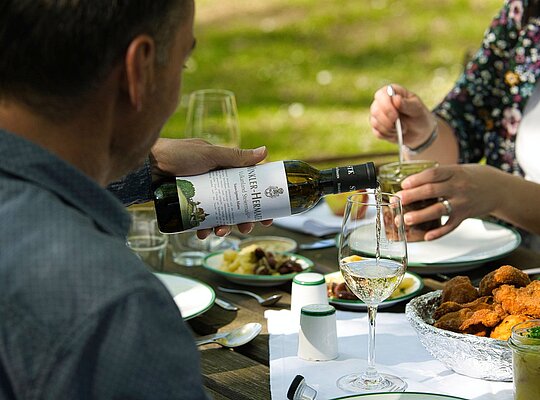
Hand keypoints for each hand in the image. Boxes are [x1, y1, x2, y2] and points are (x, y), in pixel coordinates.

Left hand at [150, 138, 272, 237]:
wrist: (145, 167)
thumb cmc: (177, 154)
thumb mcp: (209, 154)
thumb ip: (235, 156)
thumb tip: (265, 151)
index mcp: (223, 169)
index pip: (247, 186)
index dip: (259, 202)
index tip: (268, 216)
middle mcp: (214, 183)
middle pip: (235, 205)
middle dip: (243, 219)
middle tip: (246, 228)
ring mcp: (200, 195)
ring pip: (219, 215)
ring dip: (223, 227)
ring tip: (220, 233)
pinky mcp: (187, 206)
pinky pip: (200, 221)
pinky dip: (203, 229)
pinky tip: (201, 234)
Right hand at [369, 84, 436, 148]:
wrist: (420, 131)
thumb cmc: (419, 115)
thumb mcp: (417, 109)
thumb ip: (407, 104)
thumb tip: (395, 99)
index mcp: (391, 92)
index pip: (381, 95)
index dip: (386, 105)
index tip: (396, 116)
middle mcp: (381, 102)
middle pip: (375, 110)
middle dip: (388, 121)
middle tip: (403, 126)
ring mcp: (378, 115)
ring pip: (375, 123)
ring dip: (391, 129)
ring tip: (403, 129)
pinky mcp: (377, 127)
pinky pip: (378, 133)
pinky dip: (389, 135)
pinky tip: (397, 133)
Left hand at [397, 164, 504, 239]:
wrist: (499, 188)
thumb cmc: (472, 177)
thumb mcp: (457, 170)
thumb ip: (438, 176)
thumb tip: (409, 182)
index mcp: (454, 172)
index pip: (433, 174)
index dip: (417, 179)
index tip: (403, 184)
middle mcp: (458, 187)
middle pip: (432, 191)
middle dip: (413, 196)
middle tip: (398, 200)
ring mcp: (462, 203)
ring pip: (439, 210)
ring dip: (420, 215)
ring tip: (405, 219)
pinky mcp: (465, 216)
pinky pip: (451, 226)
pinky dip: (439, 232)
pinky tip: (427, 236)